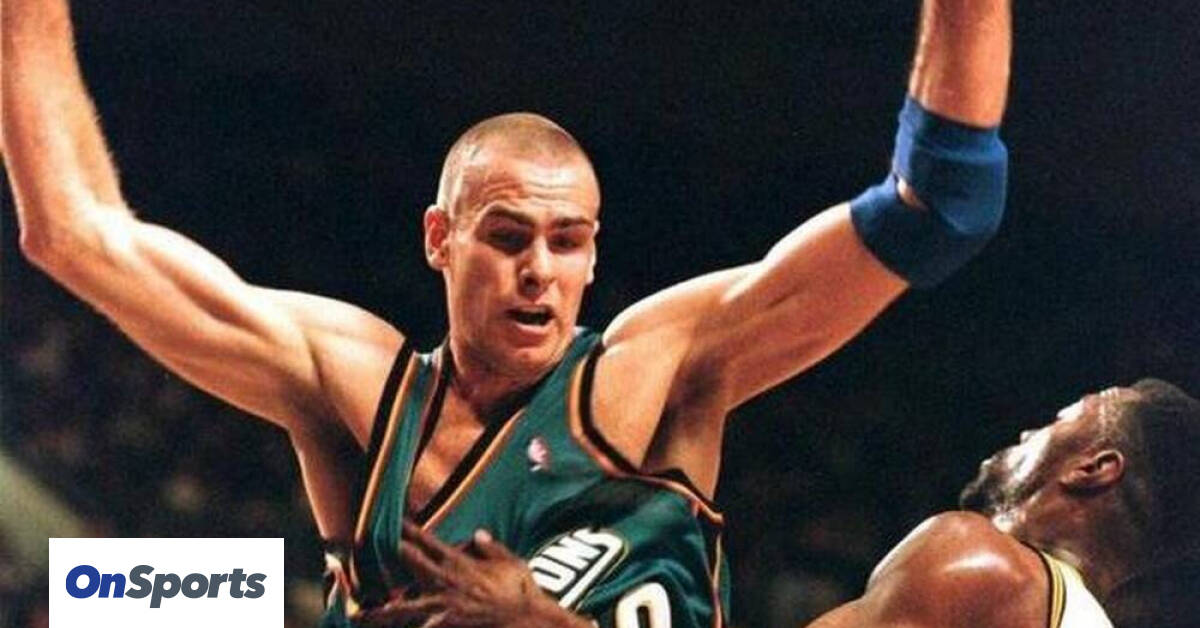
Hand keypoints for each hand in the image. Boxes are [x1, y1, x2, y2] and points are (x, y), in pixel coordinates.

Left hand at [356, 521, 588, 627]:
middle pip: (414, 565)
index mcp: (461, 563)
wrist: (524, 615)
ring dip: (384, 609)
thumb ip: (492, 548)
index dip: (412, 531)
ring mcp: (445, 604)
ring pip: (408, 606)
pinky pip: (423, 627)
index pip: (431, 543)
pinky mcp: (448, 622)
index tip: (397, 522)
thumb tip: (477, 534)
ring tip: (361, 614)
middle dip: (394, 555)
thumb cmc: (519, 588)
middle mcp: (448, 582)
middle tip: (369, 547)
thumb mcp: (511, 561)